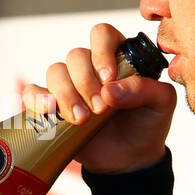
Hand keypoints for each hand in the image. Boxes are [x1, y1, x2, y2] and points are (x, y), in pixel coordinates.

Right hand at [20, 22, 175, 174]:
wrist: (130, 160)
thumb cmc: (148, 124)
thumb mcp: (162, 104)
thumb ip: (145, 90)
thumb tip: (110, 90)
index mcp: (118, 57)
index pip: (102, 35)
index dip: (101, 52)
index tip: (108, 79)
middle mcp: (91, 67)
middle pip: (75, 55)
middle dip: (85, 82)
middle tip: (100, 109)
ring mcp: (70, 85)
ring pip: (55, 71)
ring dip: (66, 94)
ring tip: (81, 120)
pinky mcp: (52, 106)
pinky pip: (33, 92)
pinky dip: (37, 99)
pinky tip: (50, 111)